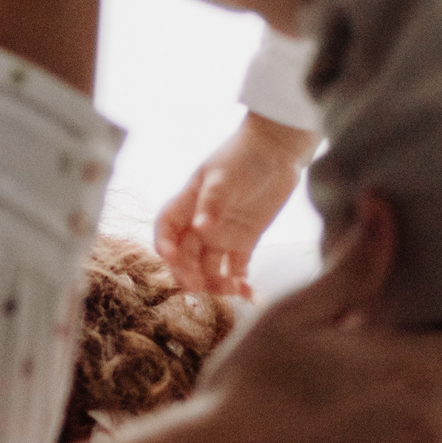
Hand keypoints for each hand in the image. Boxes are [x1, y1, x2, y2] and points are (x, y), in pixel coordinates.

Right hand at [155, 112, 319, 298]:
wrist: (277, 150)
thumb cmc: (243, 156)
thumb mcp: (224, 176)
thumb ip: (212, 202)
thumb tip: (200, 228)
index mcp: (188, 205)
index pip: (166, 229)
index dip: (164, 244)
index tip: (170, 258)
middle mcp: (200, 225)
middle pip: (185, 257)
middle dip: (188, 273)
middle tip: (199, 285)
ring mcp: (221, 236)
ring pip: (208, 269)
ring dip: (215, 284)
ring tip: (233, 290)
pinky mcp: (244, 243)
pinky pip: (236, 270)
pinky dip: (239, 283)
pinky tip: (248, 292)